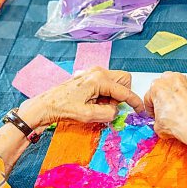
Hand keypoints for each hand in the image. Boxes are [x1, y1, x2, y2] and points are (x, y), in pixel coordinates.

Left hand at [17, 67, 143, 128]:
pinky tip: (93, 103)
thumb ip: (108, 113)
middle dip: (122, 95)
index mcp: (99, 79)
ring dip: (112, 96)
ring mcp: (92, 73)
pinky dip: (105, 94)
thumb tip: (115, 111)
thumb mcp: (88, 115)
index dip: (134, 102)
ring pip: (115, 82)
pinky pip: (106, 84)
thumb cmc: (64, 109)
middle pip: (124, 80)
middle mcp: (98, 72)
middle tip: (110, 107)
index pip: (124, 91)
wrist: (46, 105)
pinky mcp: (88, 77)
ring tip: (97, 106)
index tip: (140, 111)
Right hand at [144, 72, 186, 149]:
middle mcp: (173, 80)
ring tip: (178, 108)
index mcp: (157, 87)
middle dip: (163, 95)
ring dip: (177, 94)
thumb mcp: (157, 126)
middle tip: (165, 108)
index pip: (149, 96)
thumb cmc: (178, 122)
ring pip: (178, 85)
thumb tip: (161, 122)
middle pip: (164, 85)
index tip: (154, 113)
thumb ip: (157, 119)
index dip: (150, 107)